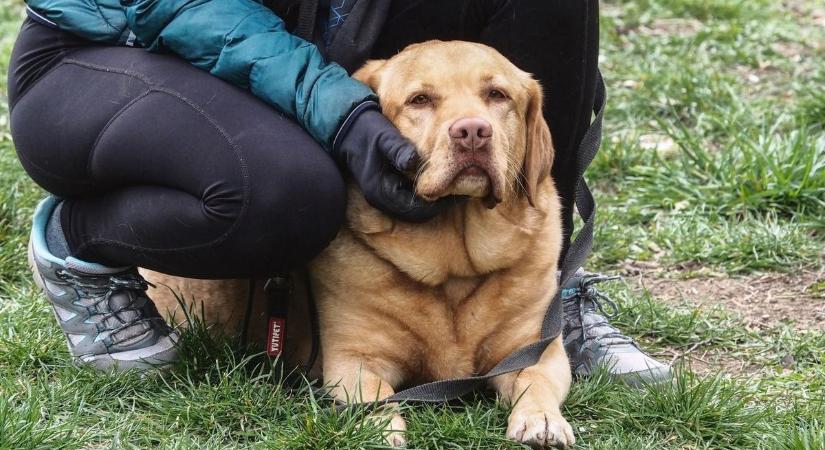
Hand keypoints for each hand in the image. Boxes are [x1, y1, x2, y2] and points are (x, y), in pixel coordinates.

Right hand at [333, 104, 457, 221]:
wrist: (347, 129)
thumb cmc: (367, 131)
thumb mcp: (383, 137)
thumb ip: (398, 150)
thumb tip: (412, 162)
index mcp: (380, 190)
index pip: (415, 208)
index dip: (438, 202)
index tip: (456, 190)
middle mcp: (381, 199)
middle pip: (416, 212)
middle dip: (438, 205)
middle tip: (461, 191)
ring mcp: (383, 196)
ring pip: (413, 208)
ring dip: (432, 201)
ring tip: (453, 188)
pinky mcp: (387, 189)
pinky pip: (409, 199)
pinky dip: (424, 195)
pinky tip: (438, 182)